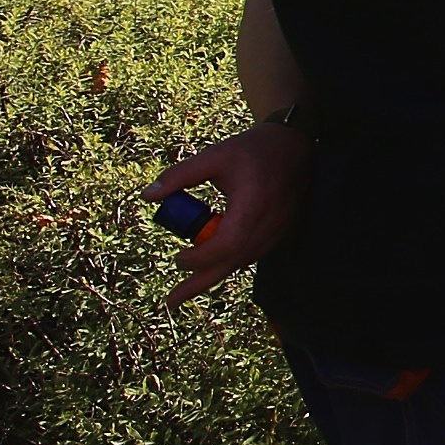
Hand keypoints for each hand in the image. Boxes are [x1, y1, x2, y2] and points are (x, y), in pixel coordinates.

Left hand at [146, 123, 312, 306]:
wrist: (297, 145)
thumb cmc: (254, 149)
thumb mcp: (214, 156)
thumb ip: (180, 175)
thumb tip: (148, 196)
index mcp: (254, 203)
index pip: (227, 244)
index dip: (200, 257)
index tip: (178, 257)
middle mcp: (271, 222)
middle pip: (234, 263)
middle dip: (201, 283)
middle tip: (172, 300)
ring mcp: (280, 230)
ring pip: (243, 261)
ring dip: (215, 272)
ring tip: (186, 286)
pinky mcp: (283, 231)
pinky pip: (253, 254)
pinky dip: (232, 260)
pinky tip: (215, 261)